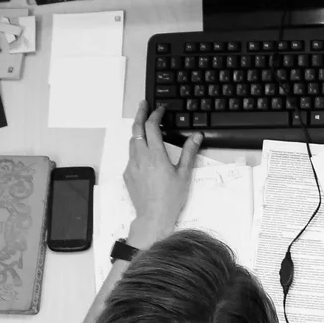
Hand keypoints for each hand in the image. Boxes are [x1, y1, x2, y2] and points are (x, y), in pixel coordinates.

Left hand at [124, 101, 201, 245]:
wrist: (153, 217)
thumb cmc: (170, 198)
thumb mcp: (184, 174)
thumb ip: (189, 152)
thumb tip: (196, 136)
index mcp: (156, 155)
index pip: (151, 126)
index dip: (155, 114)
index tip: (160, 109)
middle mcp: (140, 157)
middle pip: (136, 128)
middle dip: (139, 114)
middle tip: (143, 105)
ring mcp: (131, 165)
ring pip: (132, 142)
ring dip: (138, 132)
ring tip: (145, 128)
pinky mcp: (127, 174)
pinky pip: (131, 156)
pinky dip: (137, 149)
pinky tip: (145, 156)